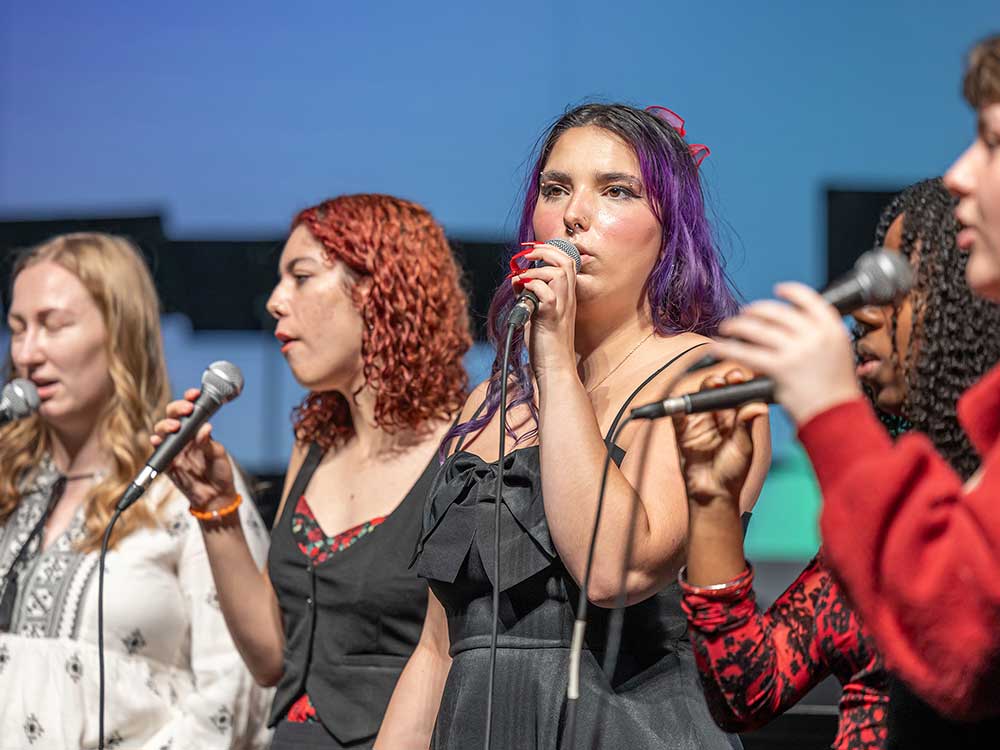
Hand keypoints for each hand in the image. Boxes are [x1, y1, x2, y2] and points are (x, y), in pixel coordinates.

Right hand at [151, 388, 236, 509]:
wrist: (215, 496)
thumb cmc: (219, 472)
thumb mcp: (218, 455)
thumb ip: (209, 443)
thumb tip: (204, 428)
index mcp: (197, 431)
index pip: (191, 410)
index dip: (190, 399)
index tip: (194, 394)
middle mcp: (184, 437)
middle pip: (173, 416)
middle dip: (177, 409)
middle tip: (186, 410)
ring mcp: (174, 449)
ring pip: (162, 431)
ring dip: (165, 425)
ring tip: (174, 426)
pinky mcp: (167, 463)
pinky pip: (157, 452)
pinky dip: (156, 444)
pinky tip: (157, 440)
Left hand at [512, 243, 577, 380]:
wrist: (554, 369)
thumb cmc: (545, 344)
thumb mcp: (537, 314)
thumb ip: (530, 296)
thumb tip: (517, 280)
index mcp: (566, 297)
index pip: (567, 262)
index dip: (550, 250)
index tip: (532, 249)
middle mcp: (567, 300)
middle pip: (566, 262)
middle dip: (545, 251)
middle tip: (527, 254)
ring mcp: (561, 308)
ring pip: (559, 273)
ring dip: (537, 270)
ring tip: (522, 279)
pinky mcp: (551, 319)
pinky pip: (546, 294)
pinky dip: (531, 286)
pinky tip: (519, 290)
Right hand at [672, 368, 767, 505]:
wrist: (714, 495)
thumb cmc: (734, 473)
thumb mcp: (746, 448)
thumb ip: (748, 426)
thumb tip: (757, 406)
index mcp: (736, 419)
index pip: (737, 395)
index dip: (739, 384)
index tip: (744, 378)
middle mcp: (718, 417)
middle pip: (718, 392)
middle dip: (723, 381)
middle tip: (729, 379)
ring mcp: (700, 423)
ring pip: (699, 399)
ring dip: (705, 389)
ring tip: (713, 384)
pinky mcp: (683, 432)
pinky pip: (677, 416)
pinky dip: (676, 408)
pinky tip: (682, 403)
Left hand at [710, 282, 860, 424]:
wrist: (838, 416)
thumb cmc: (836, 390)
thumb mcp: (839, 353)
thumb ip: (818, 336)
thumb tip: (793, 326)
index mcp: (832, 328)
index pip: (809, 299)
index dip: (790, 291)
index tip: (778, 289)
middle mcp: (816, 335)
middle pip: (777, 312)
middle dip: (756, 310)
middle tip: (744, 313)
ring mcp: (798, 350)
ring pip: (758, 330)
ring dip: (738, 326)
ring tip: (727, 328)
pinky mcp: (781, 367)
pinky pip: (747, 353)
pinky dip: (728, 348)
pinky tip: (718, 347)